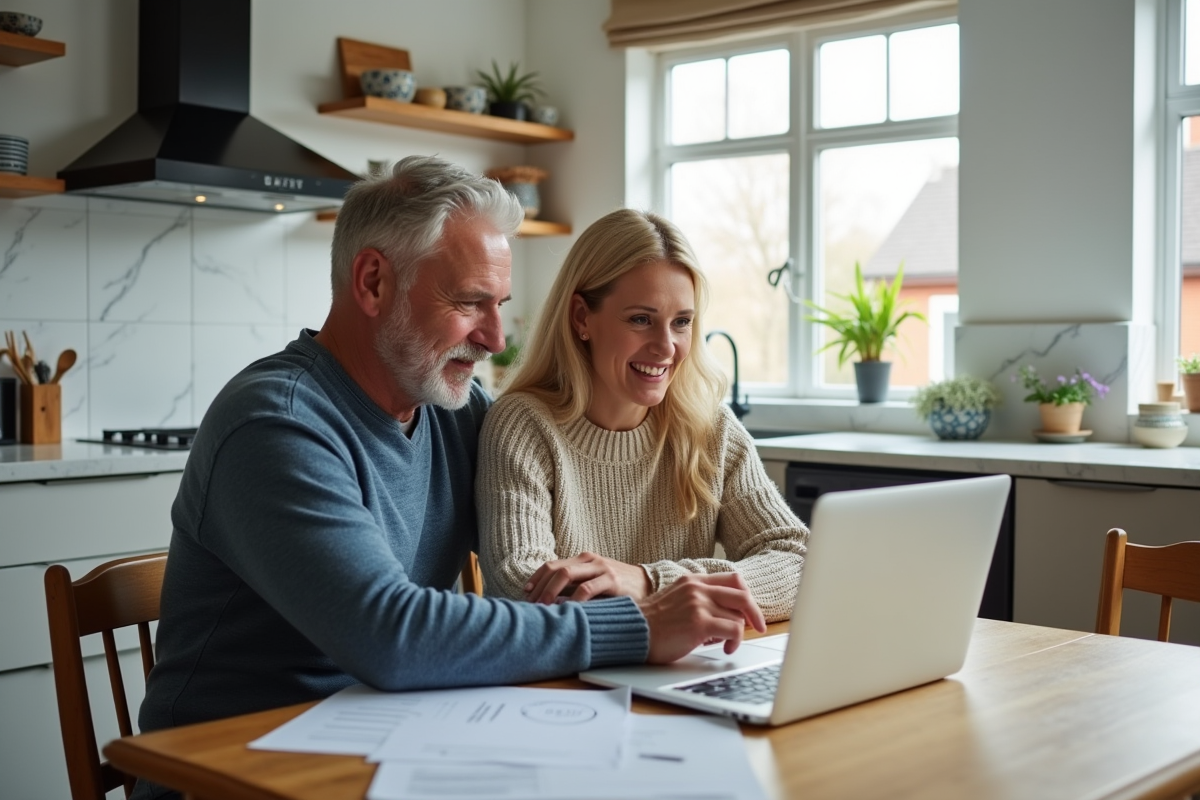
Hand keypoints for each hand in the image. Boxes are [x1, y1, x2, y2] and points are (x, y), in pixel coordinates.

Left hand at [524, 552, 652, 603]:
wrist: (648, 584)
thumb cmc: (616, 588)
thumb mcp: (593, 584)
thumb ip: (574, 588)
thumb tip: (548, 602)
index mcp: (581, 559)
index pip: (551, 565)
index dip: (536, 579)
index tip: (525, 594)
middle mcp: (589, 560)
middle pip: (555, 568)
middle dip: (540, 587)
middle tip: (531, 604)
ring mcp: (600, 568)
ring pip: (567, 574)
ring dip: (551, 591)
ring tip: (544, 607)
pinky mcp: (612, 580)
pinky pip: (587, 588)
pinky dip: (574, 599)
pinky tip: (567, 610)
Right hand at [637, 573, 765, 663]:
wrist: (632, 633)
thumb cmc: (652, 624)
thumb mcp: (678, 601)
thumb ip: (700, 601)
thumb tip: (728, 616)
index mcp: (693, 581)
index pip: (733, 579)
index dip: (746, 596)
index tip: (750, 611)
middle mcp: (697, 588)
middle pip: (742, 594)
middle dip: (755, 613)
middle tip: (759, 627)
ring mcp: (698, 604)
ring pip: (739, 616)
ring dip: (738, 633)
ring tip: (726, 643)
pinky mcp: (699, 623)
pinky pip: (734, 630)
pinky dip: (735, 641)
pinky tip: (725, 648)